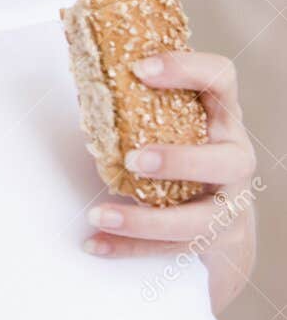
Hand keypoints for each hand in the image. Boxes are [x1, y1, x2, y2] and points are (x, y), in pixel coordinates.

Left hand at [83, 49, 258, 313]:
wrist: (224, 216)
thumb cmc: (188, 148)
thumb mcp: (178, 120)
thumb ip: (142, 98)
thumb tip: (83, 72)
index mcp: (223, 117)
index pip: (221, 79)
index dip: (186, 69)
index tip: (140, 69)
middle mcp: (235, 159)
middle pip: (225, 162)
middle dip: (180, 162)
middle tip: (134, 160)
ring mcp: (227, 206)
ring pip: (196, 220)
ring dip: (145, 220)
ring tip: (99, 214)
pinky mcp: (208, 241)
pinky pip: (167, 250)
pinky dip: (127, 248)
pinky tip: (94, 243)